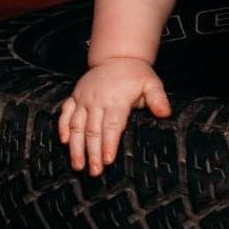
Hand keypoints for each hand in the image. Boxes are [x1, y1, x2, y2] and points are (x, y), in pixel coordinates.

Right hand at [58, 57, 171, 175]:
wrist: (116, 57)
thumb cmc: (136, 74)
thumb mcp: (152, 83)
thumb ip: (158, 99)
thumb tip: (165, 114)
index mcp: (116, 100)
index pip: (112, 125)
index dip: (109, 144)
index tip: (108, 161)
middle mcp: (97, 100)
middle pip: (93, 130)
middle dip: (92, 153)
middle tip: (94, 172)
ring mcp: (84, 98)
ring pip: (76, 125)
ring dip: (76, 146)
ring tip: (78, 165)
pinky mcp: (75, 96)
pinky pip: (65, 112)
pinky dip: (63, 126)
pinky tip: (64, 141)